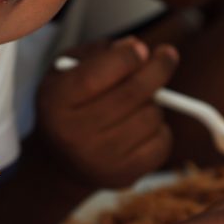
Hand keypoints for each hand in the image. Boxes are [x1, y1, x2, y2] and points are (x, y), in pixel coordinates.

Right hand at [35, 37, 175, 189]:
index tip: (142, 48)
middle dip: (157, 69)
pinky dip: (159, 128)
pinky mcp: (124, 176)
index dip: (126, 58)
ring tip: (136, 103)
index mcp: (55, 102)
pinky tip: (141, 126)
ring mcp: (100, 159)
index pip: (96, 75)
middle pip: (132, 94)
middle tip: (168, 54)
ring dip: (153, 102)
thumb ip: (98, 53)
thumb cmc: (70, 104)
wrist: (62, 163)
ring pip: (151, 116)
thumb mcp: (68, 70)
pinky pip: (162, 142)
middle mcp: (74, 134)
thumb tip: (135, 47)